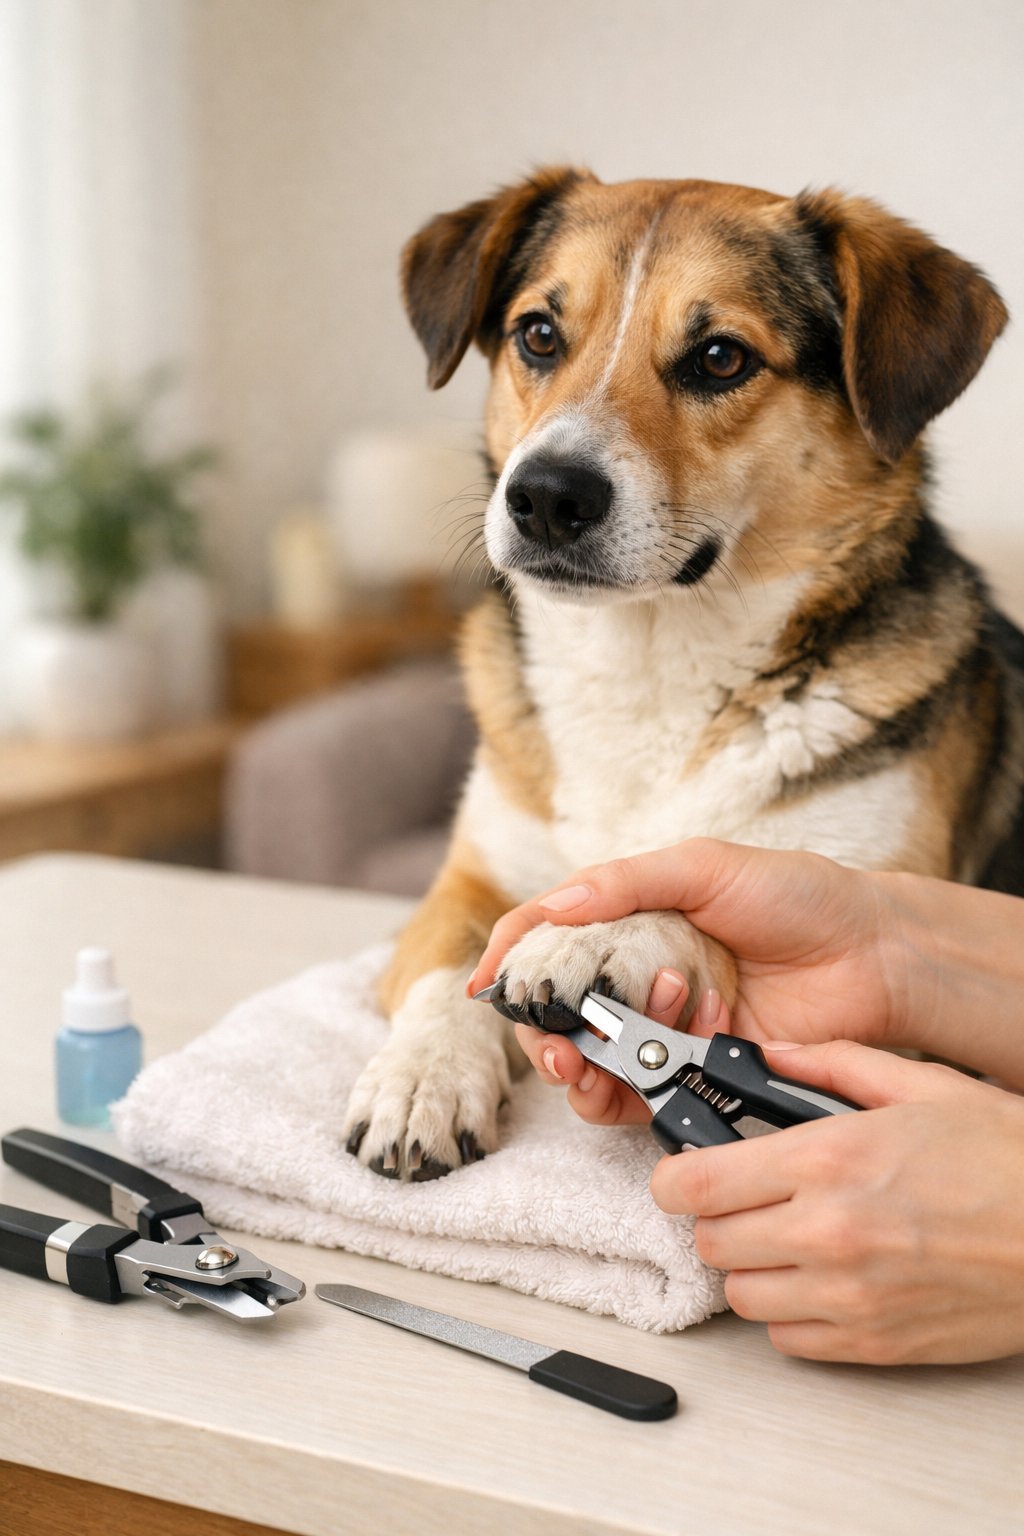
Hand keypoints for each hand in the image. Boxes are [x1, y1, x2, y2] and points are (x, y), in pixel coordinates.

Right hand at [472, 839, 904, 1124]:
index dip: (507, 962)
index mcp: (630, 922)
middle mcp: (637, 979)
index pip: (547, 941)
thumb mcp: (706, 867)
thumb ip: (627, 882)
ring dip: (579, 1069)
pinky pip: (642, 1101)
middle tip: (553, 1045)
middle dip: (540, 1036)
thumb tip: (555, 907)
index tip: (483, 985)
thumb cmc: (798, 896)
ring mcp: (666, 1032)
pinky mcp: (698, 1075)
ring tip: (592, 1059)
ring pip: (592, 1068)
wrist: (875, 955)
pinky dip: (630, 1093)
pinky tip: (647, 1067)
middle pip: (557, 1017)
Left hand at [652, 1040, 1023, 1363]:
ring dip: (751, 1266)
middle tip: (747, 1197)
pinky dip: (790, 1312)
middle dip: (716, 1217)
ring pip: (741, 1295)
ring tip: (787, 1238)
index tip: (680, 1174)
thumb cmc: (1006, 1159)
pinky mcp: (874, 1343)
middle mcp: (826, 1232)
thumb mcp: (920, 1084)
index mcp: (828, 1159)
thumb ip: (829, 1062)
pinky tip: (821, 1278)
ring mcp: (848, 1295)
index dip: (673, 1179)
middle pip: (710, 1241)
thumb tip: (767, 1053)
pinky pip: (788, 1339)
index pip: (696, 1184)